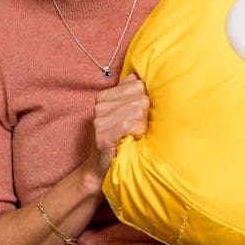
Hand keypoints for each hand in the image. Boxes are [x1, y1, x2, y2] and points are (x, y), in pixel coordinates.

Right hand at [85, 73, 148, 187]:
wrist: (101, 170)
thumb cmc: (119, 141)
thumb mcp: (125, 114)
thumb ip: (130, 93)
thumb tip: (139, 74)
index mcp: (105, 96)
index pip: (137, 85)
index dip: (144, 102)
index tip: (139, 117)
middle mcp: (100, 105)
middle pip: (140, 97)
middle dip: (145, 115)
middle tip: (136, 129)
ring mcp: (99, 119)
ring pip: (138, 110)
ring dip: (141, 126)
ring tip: (133, 135)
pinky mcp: (102, 134)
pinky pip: (130, 124)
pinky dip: (136, 133)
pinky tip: (131, 139)